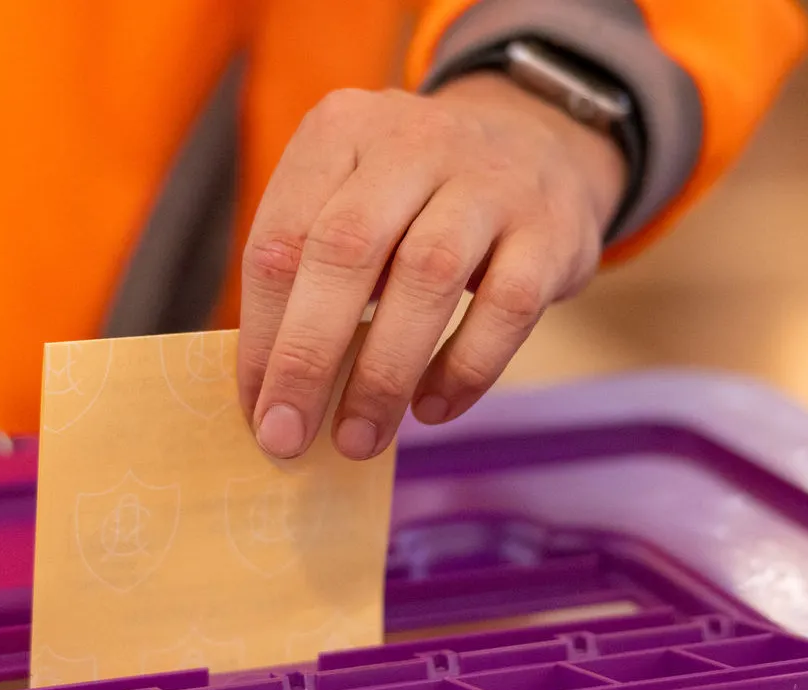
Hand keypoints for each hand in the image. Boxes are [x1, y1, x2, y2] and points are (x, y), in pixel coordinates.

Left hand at [237, 72, 625, 459]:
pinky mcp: (551, 230)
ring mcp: (490, 180)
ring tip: (358, 439)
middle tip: (287, 437)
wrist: (538, 143)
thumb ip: (310, 274)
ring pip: (427, 276)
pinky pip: (505, 307)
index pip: (281, 238)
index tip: (256, 408)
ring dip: (383, 374)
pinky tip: (433, 409)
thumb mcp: (353, 199)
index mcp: (342, 131)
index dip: (261, 334)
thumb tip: (272, 392)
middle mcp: (414, 142)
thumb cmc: (415, 198)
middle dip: (307, 357)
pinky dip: (464, 369)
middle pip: (346, 250)